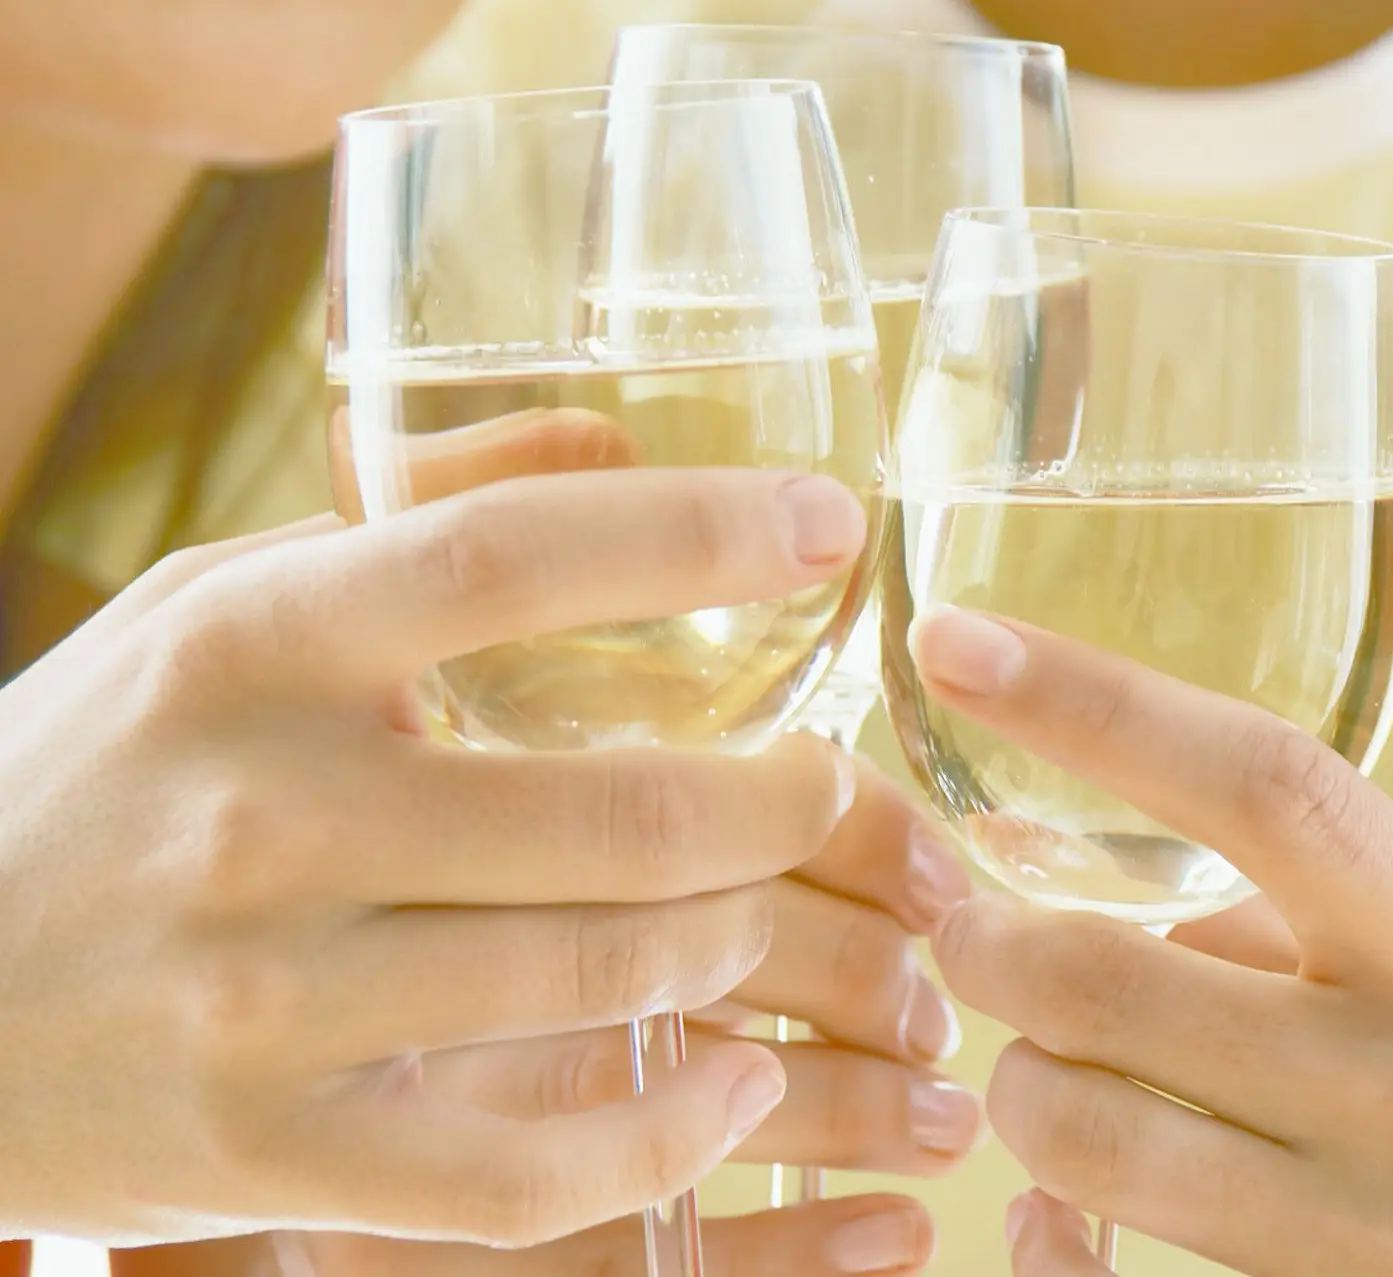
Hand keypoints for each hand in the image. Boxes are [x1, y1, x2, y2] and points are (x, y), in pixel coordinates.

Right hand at [0, 449, 873, 1245]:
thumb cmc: (107, 768)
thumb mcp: (220, 604)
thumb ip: (415, 512)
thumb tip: (619, 432)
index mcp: (243, 650)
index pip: (503, 561)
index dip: (695, 534)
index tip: (831, 523)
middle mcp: (257, 821)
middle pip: (614, 814)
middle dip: (784, 800)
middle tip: (832, 779)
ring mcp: (264, 1008)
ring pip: (602, 977)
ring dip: (739, 939)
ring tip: (763, 904)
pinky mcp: (278, 1159)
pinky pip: (530, 1175)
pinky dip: (669, 1132)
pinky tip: (732, 1086)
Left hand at [912, 609, 1392, 1276]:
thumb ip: (1296, 913)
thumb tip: (1112, 909)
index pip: (1258, 786)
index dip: (1090, 704)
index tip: (960, 644)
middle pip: (1107, 985)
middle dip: (988, 947)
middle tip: (970, 927)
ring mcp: (1374, 1229)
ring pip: (1083, 1140)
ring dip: (1021, 1081)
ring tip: (1043, 1053)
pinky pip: (1120, 1260)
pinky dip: (1062, 1206)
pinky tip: (1072, 1179)